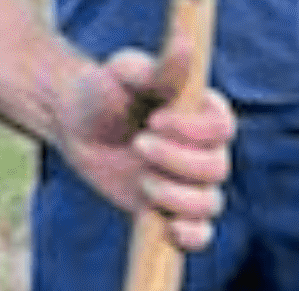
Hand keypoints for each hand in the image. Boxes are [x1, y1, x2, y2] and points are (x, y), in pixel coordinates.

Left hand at [57, 41, 235, 248]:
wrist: (76, 124)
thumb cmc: (103, 90)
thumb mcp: (125, 73)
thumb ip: (158, 69)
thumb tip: (185, 46)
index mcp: (202, 114)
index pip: (222, 128)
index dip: (194, 131)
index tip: (154, 120)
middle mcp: (205, 150)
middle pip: (217, 168)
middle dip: (176, 162)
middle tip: (138, 144)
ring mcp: (191, 184)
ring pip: (209, 203)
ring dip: (176, 196)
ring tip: (142, 181)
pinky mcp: (173, 212)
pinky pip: (200, 235)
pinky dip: (191, 236)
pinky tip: (170, 228)